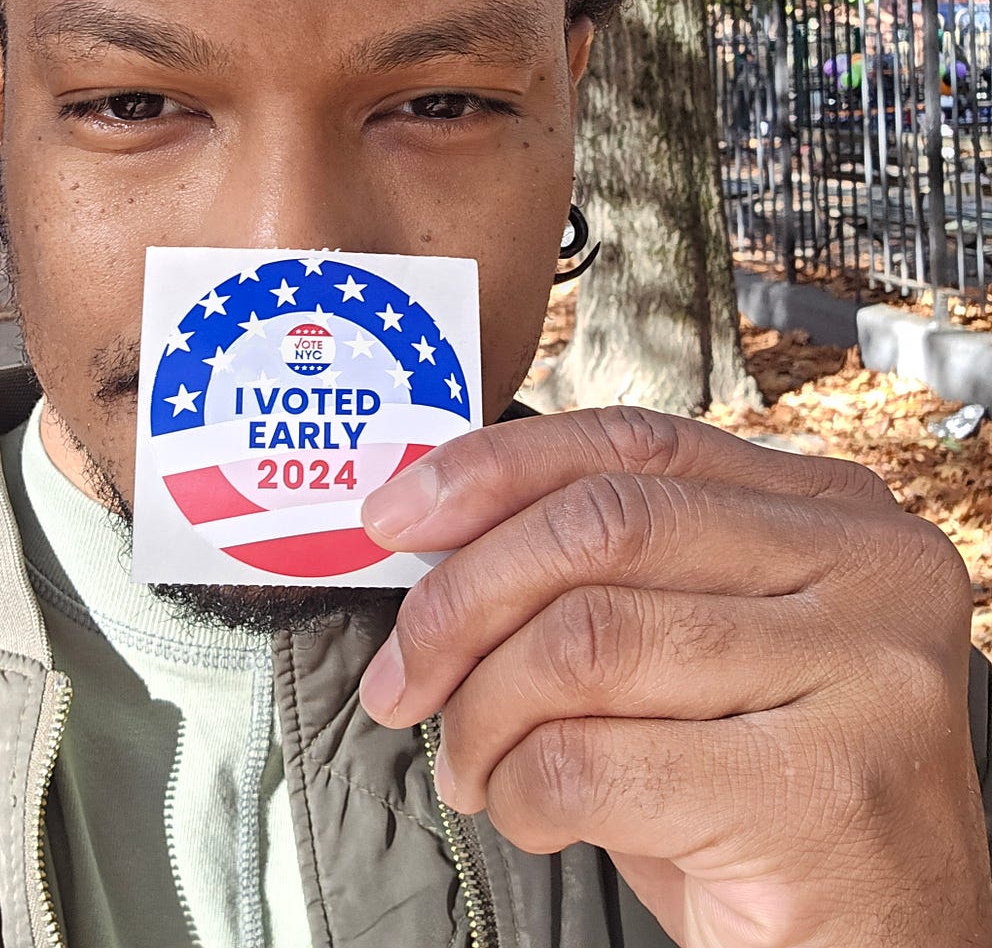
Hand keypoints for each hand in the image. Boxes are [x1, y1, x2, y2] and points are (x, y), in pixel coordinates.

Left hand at [358, 407, 991, 947]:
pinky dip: (520, 792)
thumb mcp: (682, 649)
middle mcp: (868, 568)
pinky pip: (590, 760)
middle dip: (461, 599)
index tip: (392, 515)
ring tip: (469, 763)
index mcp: (831, 508)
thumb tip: (424, 520)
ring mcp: (863, 676)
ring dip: (482, 713)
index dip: (492, 468)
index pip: (630, 446)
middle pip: (598, 529)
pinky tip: (529, 814)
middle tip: (400, 675)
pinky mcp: (824, 796)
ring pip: (581, 643)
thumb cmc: (750, 789)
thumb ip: (596, 571)